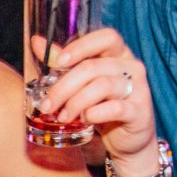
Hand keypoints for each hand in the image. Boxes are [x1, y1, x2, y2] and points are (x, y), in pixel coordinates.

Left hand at [36, 28, 158, 174]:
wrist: (125, 139)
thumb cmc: (101, 105)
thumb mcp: (82, 82)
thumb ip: (62, 62)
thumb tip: (37, 42)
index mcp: (118, 54)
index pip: (107, 37)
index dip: (81, 46)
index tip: (58, 62)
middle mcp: (132, 67)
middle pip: (93, 67)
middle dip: (63, 87)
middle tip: (47, 105)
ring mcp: (139, 88)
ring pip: (102, 86)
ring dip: (75, 102)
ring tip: (63, 116)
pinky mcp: (139, 112)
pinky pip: (115, 108)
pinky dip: (94, 114)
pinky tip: (85, 120)